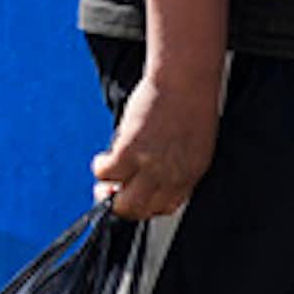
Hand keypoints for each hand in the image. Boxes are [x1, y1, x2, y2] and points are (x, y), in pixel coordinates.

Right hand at [92, 71, 219, 220]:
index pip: (165, 207)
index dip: (145, 205)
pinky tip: (103, 156)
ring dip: (106, 188)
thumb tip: (150, 175)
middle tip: (111, 191)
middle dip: (121, 205)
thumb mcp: (194, 146)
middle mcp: (171, 176)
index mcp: (189, 176)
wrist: (185, 83)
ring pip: (119, 199)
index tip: (134, 193)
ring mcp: (150, 165)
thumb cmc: (190, 107)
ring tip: (107, 171)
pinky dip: (100, 167)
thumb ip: (176, 165)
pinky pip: (105, 172)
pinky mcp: (129, 150)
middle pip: (140, 210)